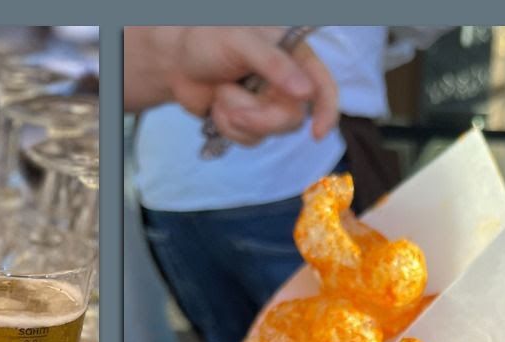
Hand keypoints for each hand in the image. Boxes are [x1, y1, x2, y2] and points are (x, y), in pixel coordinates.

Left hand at [127, 27, 339, 145]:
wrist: (176, 60)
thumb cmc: (210, 39)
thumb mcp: (241, 42)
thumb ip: (274, 63)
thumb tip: (305, 92)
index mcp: (294, 57)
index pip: (324, 87)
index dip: (327, 112)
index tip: (317, 134)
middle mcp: (287, 83)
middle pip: (292, 118)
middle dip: (260, 117)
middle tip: (233, 106)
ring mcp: (267, 105)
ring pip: (268, 132)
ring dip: (237, 117)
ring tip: (221, 92)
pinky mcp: (248, 122)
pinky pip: (248, 139)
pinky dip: (227, 126)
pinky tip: (217, 106)